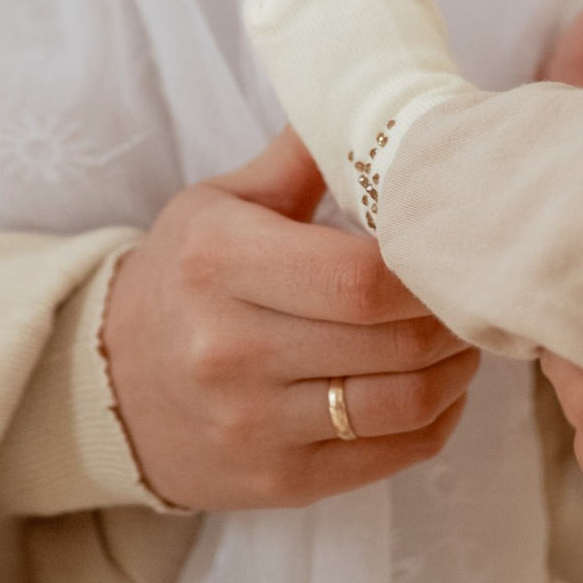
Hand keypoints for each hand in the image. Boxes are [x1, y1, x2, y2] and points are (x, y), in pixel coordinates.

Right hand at [99, 128, 481, 512]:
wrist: (110, 384)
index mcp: (219, 262)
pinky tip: (440, 387)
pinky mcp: (278, 482)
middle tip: (473, 289)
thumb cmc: (184, 277)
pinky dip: (438, 418)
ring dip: (456, 369)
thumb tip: (375, 99)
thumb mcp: (221, 202)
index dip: (427, 265)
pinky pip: (393, 454)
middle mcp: (230, 349)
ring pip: (403, 402)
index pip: (360, 276)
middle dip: (454, 315)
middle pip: (393, 340)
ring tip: (462, 337)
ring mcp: (253, 424)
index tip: (452, 247)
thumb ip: (302, 156)